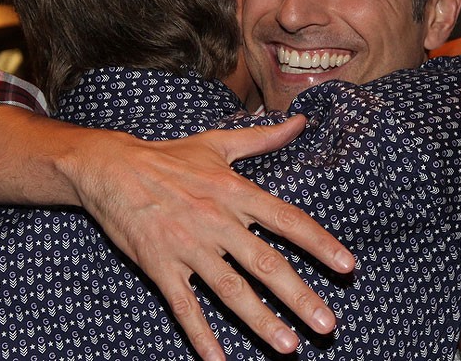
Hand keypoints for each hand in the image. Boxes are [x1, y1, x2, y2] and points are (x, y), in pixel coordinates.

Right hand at [59, 116, 354, 360]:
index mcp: (234, 191)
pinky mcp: (159, 265)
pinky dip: (201, 335)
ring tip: (290, 346)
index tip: (347, 265)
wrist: (113, 168)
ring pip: (230, 291)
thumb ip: (264, 138)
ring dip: (261, 321)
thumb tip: (300, 122)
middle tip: (327, 325)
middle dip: (299, 297)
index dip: (320, 243)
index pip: (287, 219)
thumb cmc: (169, 156)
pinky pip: (184, 306)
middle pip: (265, 263)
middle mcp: (216, 221)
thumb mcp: (218, 143)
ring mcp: (187, 246)